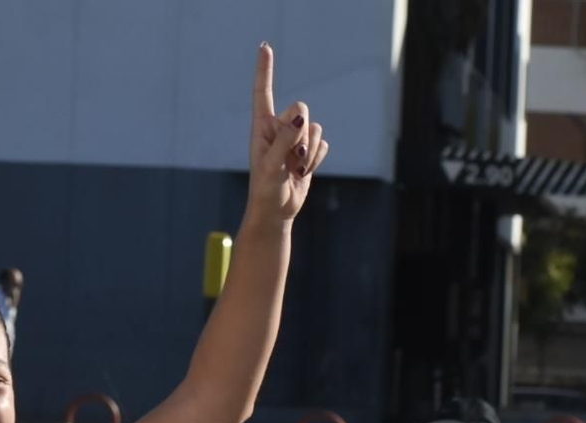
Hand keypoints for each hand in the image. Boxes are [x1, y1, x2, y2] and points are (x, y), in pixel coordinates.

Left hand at [245, 43, 327, 227]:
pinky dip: (316, 160)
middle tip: (289, 159)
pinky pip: (323, 144)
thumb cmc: (266, 190)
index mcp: (261, 127)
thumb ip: (284, 141)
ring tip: (293, 169)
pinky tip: (303, 173)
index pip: (262, 93)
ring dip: (309, 152)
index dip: (264, 70)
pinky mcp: (307, 151)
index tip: (264, 46)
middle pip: (301, 108)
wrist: (276, 213)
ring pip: (315, 128)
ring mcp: (294, 139)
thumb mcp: (271, 166)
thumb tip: (300, 117)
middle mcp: (278, 128)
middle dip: (301, 133)